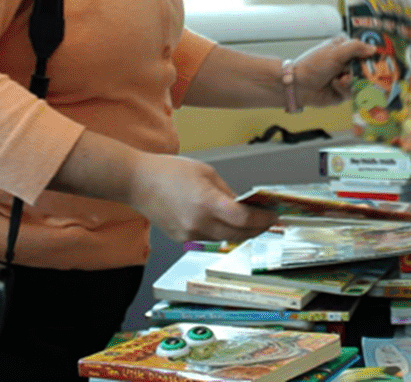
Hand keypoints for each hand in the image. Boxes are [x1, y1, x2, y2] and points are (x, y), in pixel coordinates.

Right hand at [127, 153, 275, 243]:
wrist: (136, 183)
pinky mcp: (182, 238)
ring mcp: (189, 234)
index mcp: (206, 203)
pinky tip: (231, 224)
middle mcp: (198, 223)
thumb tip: (245, 204)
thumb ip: (227, 192)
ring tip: (254, 222)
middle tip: (269, 221)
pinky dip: (224, 232)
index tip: (274, 215)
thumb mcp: (206, 173)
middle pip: (238, 233)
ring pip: (225, 238)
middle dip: (257, 229)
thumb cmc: (168, 171)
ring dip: (242, 232)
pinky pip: (210, 238)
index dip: (263, 219)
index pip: (244, 219)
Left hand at [290, 35, 380, 108]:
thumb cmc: (313, 65)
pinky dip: (343, 88)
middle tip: (360, 71)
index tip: (381, 60)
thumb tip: (373, 49)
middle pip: (367, 68)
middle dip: (363, 71)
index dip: (373, 56)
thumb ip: (356, 48)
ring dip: (349, 80)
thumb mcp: (336, 52)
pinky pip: (353, 92)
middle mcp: (347, 64)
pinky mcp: (344, 92)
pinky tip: (334, 85)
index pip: (366, 51)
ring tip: (338, 79)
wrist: (298, 86)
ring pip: (361, 81)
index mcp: (345, 49)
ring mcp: (346, 78)